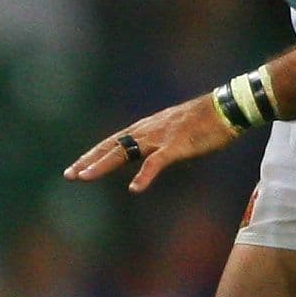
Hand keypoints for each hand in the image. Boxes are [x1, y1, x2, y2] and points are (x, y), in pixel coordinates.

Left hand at [66, 94, 238, 193]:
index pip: (111, 143)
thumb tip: (143, 156)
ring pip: (124, 152)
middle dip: (88, 161)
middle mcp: (146, 132)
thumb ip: (154, 143)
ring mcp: (160, 138)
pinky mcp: (177, 145)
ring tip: (85, 177)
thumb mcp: (171, 130)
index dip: (92, 155)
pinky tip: (135, 189)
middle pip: (111, 147)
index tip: (74, 167)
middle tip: (68, 174)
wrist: (227, 108)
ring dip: (103, 165)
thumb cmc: (202, 121)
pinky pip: (157, 162)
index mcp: (145, 129)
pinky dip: (144, 175)